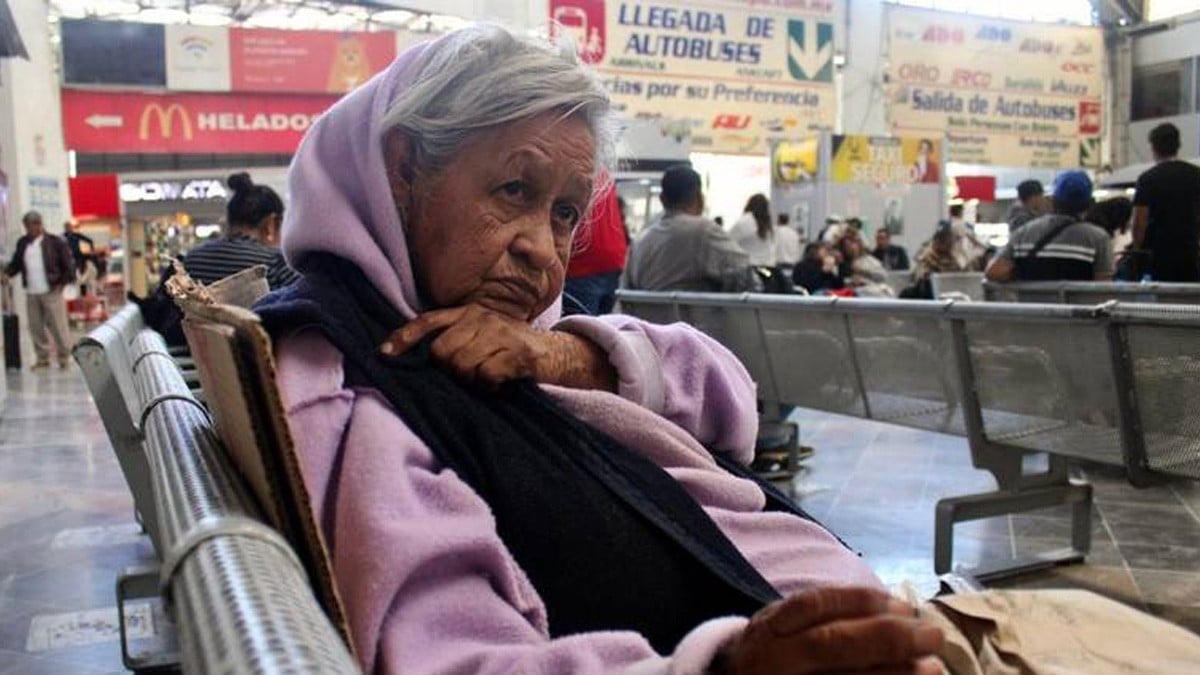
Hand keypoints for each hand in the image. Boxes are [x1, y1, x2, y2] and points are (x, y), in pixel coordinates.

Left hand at [380, 304, 616, 390]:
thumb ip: (457, 339)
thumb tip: (423, 359)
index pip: (429, 321)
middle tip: (470, 374)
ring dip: (471, 381)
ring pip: (461, 366)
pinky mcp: (516, 353)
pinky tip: (500, 384)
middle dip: (450, 370)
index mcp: (470, 311)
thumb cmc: (514, 349)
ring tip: (487, 379)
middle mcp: (483, 317)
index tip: (384, 354)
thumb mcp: (485, 336)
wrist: (559, 355)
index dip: (404, 337)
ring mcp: (501, 333)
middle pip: (441, 352)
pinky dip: (489, 387)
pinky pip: (485, 376)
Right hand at [722, 587, 943, 674]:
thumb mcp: (783, 632)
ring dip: (891, 674)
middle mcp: (773, 659)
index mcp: (769, 629)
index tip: (902, 605)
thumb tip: (898, 613)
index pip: (812, 606)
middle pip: (830, 644)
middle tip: (932, 635)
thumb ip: (823, 620)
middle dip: (884, 638)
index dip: (860, 602)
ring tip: (933, 668)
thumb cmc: (775, 663)